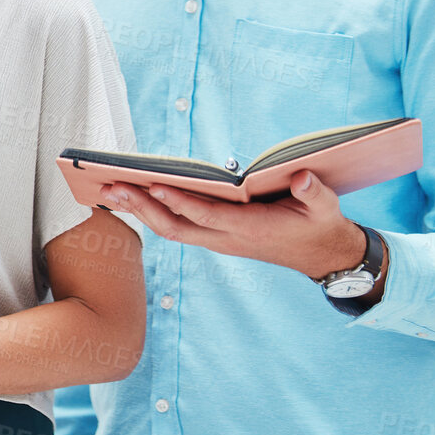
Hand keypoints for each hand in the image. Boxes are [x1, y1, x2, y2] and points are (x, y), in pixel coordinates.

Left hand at [102, 171, 367, 279]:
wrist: (322, 255)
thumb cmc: (321, 224)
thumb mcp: (326, 207)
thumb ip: (314, 193)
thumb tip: (302, 179)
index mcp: (250, 229)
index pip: (207, 215)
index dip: (180, 202)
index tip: (153, 186)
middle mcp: (226, 239)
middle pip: (175, 227)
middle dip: (142, 208)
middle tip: (110, 186)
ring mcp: (217, 241)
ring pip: (170, 230)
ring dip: (139, 211)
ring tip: (108, 190)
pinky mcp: (214, 238)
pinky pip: (175, 228)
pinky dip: (150, 214)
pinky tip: (131, 199)